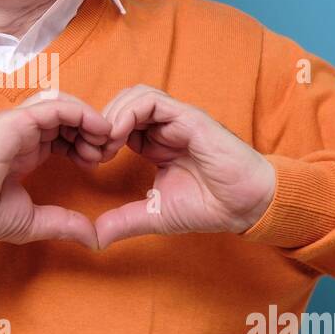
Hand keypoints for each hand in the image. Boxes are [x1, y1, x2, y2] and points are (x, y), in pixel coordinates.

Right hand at [0, 90, 116, 248]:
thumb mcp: (32, 221)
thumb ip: (63, 224)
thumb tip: (94, 238)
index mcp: (26, 149)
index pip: (63, 134)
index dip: (85, 144)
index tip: (98, 164)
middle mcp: (24, 132)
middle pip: (68, 117)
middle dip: (92, 130)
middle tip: (108, 151)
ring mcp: (19, 123)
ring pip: (65, 106)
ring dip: (90, 119)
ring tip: (104, 140)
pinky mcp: (17, 120)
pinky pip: (56, 106)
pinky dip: (82, 113)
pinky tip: (97, 130)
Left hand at [93, 85, 275, 248]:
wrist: (246, 206)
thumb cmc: (209, 206)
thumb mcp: (155, 215)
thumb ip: (125, 221)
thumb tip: (95, 238)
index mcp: (156, 142)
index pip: (119, 122)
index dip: (99, 137)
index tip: (89, 162)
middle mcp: (166, 126)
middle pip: (122, 103)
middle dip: (100, 123)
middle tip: (92, 152)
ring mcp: (178, 119)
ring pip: (134, 95)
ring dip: (111, 115)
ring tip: (105, 145)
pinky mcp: (189, 118)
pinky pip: (151, 101)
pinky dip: (127, 113)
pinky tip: (117, 137)